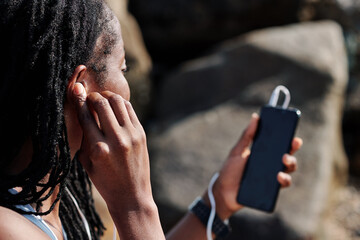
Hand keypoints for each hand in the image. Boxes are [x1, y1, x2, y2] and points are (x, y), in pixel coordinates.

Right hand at [71, 83, 153, 209]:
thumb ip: (82, 136)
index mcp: (98, 149)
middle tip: (90, 97)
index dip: (79, 99)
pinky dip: (120, 103)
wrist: (131, 194)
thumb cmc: (104, 181)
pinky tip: (114, 105)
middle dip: (93, 96)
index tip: (75, 88)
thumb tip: (79, 108)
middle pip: (102, 104)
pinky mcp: (142, 134)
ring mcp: (132, 136)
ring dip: (107, 96)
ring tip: (101, 99)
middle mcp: (116, 140)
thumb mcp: (86, 162)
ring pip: (118, 102)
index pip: (85, 116)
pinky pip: (129, 109)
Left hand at [203, 113, 302, 219]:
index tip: (294, 137)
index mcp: (264, 154)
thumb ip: (247, 135)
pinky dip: (284, 180)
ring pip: (289, 170)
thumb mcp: (238, 151)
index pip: (280, 145)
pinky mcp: (270, 190)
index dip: (290, 141)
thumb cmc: (230, 170)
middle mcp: (270, 165)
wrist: (223, 192)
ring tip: (282, 163)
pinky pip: (282, 185)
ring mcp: (271, 177)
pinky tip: (279, 177)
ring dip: (290, 165)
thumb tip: (256, 117)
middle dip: (292, 152)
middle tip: (289, 149)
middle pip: (288, 157)